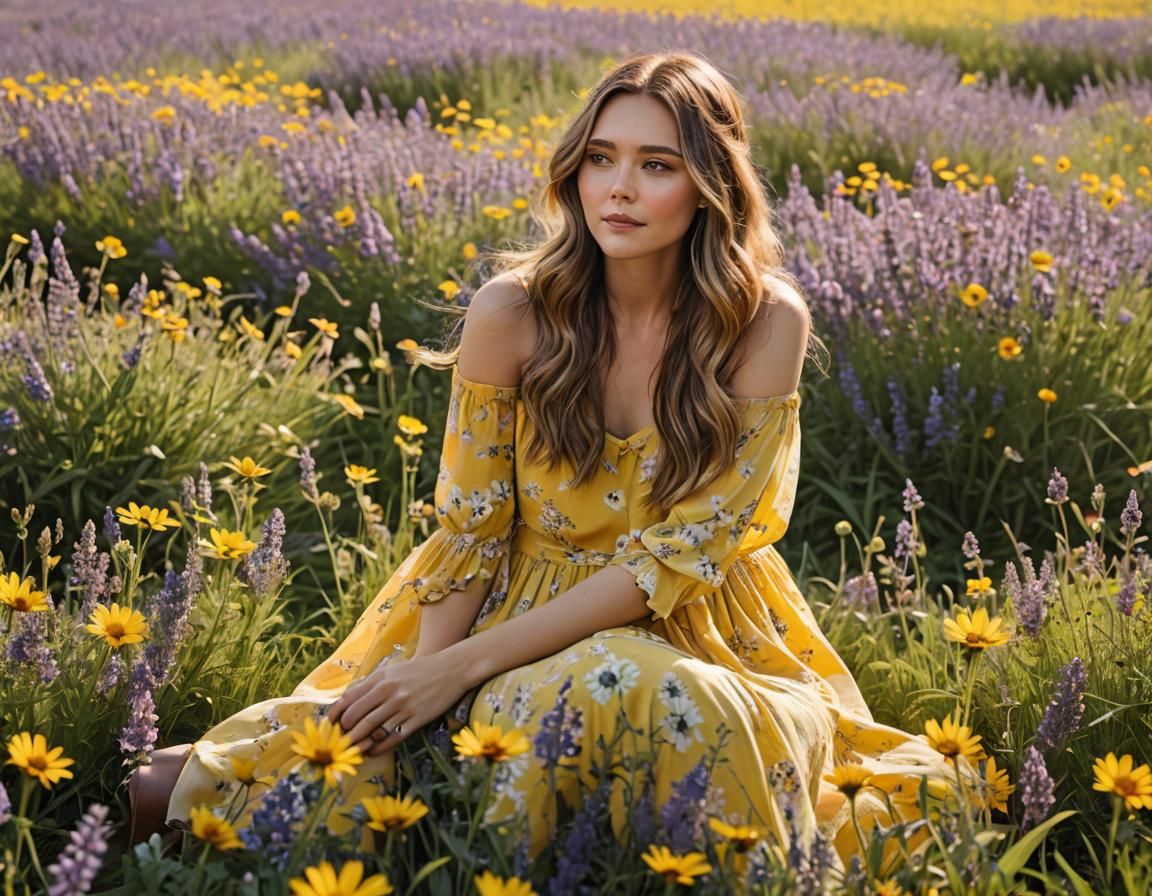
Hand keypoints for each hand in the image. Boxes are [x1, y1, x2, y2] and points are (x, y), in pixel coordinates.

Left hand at [327, 653, 468, 756]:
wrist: (451, 669)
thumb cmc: (418, 670)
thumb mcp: (392, 670)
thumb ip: (370, 683)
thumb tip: (347, 699)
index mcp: (380, 679)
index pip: (348, 700)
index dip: (335, 716)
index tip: (330, 726)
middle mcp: (389, 692)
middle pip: (357, 718)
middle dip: (345, 733)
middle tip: (340, 742)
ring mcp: (403, 706)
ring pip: (371, 730)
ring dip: (359, 743)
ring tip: (352, 750)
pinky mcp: (417, 718)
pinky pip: (392, 738)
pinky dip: (379, 747)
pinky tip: (372, 751)